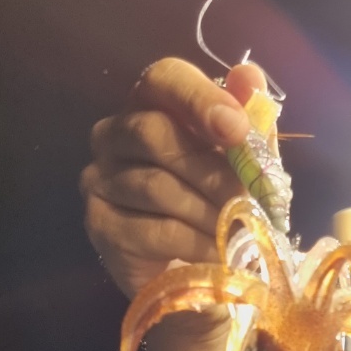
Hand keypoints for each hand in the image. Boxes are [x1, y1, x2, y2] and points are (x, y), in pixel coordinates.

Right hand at [81, 58, 267, 298]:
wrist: (199, 275)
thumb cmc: (220, 207)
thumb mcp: (246, 166)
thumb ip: (250, 124)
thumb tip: (250, 75)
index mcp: (151, 105)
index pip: (164, 79)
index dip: (200, 98)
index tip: (236, 129)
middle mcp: (114, 134)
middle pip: (153, 132)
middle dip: (211, 170)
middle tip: (248, 200)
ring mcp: (100, 179)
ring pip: (156, 186)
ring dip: (209, 213)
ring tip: (240, 232)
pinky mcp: (100, 225)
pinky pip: (155, 230)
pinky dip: (197, 243)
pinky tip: (219, 254)